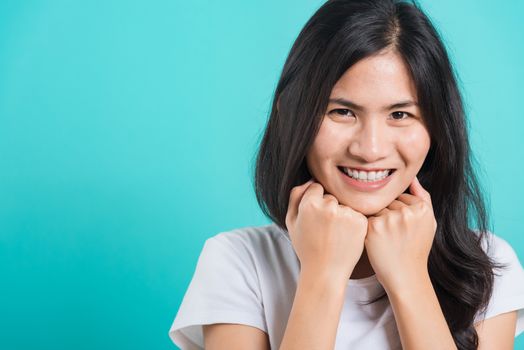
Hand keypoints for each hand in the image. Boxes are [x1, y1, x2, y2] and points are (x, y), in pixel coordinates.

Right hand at [285, 179, 367, 281]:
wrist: (325, 271)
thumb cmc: (306, 247)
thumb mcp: (291, 222)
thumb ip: (296, 196)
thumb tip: (310, 179)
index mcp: (310, 203)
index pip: (316, 187)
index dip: (315, 202)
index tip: (316, 218)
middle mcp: (329, 206)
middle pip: (332, 195)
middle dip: (329, 207)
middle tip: (325, 229)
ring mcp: (346, 213)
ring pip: (344, 204)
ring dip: (342, 214)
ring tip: (335, 234)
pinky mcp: (360, 221)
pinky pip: (356, 213)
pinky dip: (353, 222)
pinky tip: (345, 236)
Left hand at [365, 176, 436, 291]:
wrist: (405, 275)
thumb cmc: (416, 248)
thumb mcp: (428, 222)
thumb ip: (423, 197)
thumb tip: (412, 176)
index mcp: (422, 208)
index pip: (402, 196)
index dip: (400, 212)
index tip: (404, 229)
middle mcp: (408, 211)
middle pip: (388, 201)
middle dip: (388, 214)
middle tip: (394, 235)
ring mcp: (390, 218)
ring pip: (377, 208)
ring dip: (378, 220)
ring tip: (387, 239)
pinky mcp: (374, 226)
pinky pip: (367, 216)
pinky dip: (369, 227)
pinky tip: (377, 240)